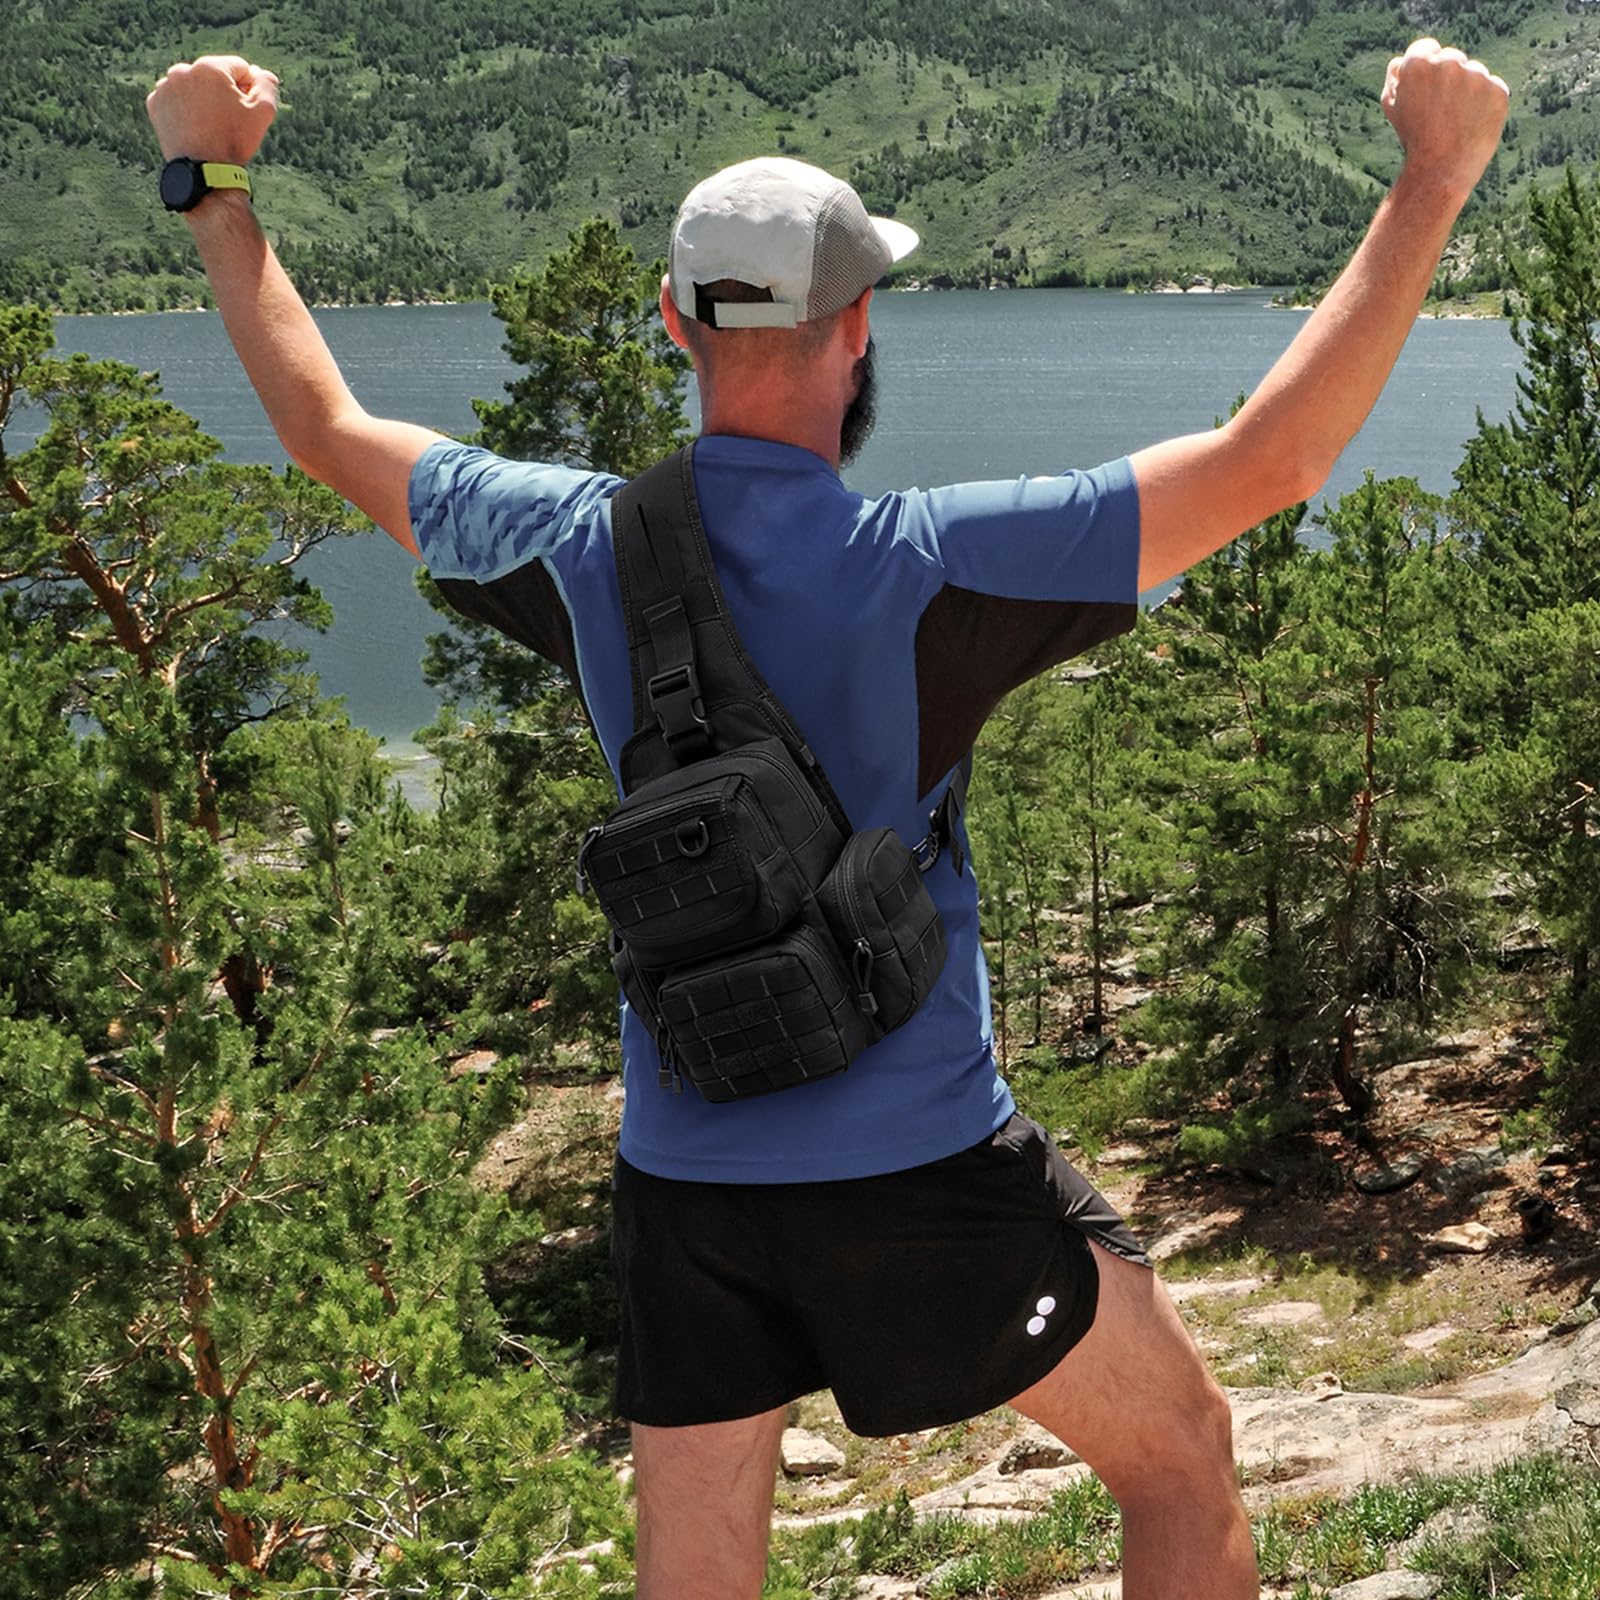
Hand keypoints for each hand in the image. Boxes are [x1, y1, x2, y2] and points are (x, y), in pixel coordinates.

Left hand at [146, 56, 278, 163]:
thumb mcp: (263, 112)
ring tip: (210, 125)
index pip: (239, 68)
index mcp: (210, 67)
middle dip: (224, 93)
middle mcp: (183, 70)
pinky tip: (195, 127)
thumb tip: (261, 73)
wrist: (204, 171)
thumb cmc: (235, 140)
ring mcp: (165, 86)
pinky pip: (176, 99)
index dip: (249, 89)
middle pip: (214, 75)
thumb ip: (267, 85)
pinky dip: (185, 109)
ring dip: (203, 99)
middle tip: (229, 121)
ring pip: (193, 86)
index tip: (248, 110)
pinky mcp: (155, 103)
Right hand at [1382, 37, 1508, 195]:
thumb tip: (1402, 60)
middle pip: (1451, 58)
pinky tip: (1471, 124)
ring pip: (1473, 74)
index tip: (1424, 92)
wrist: (1439, 170)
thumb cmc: (1413, 138)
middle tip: (1438, 112)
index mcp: (1418, 64)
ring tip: (1455, 122)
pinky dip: (1484, 104)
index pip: (1424, 48)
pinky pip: (1492, 89)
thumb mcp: (1392, 107)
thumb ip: (1395, 77)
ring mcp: (1476, 76)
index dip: (1423, 72)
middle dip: (1446, 79)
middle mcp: (1449, 63)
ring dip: (1466, 91)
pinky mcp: (1498, 90)